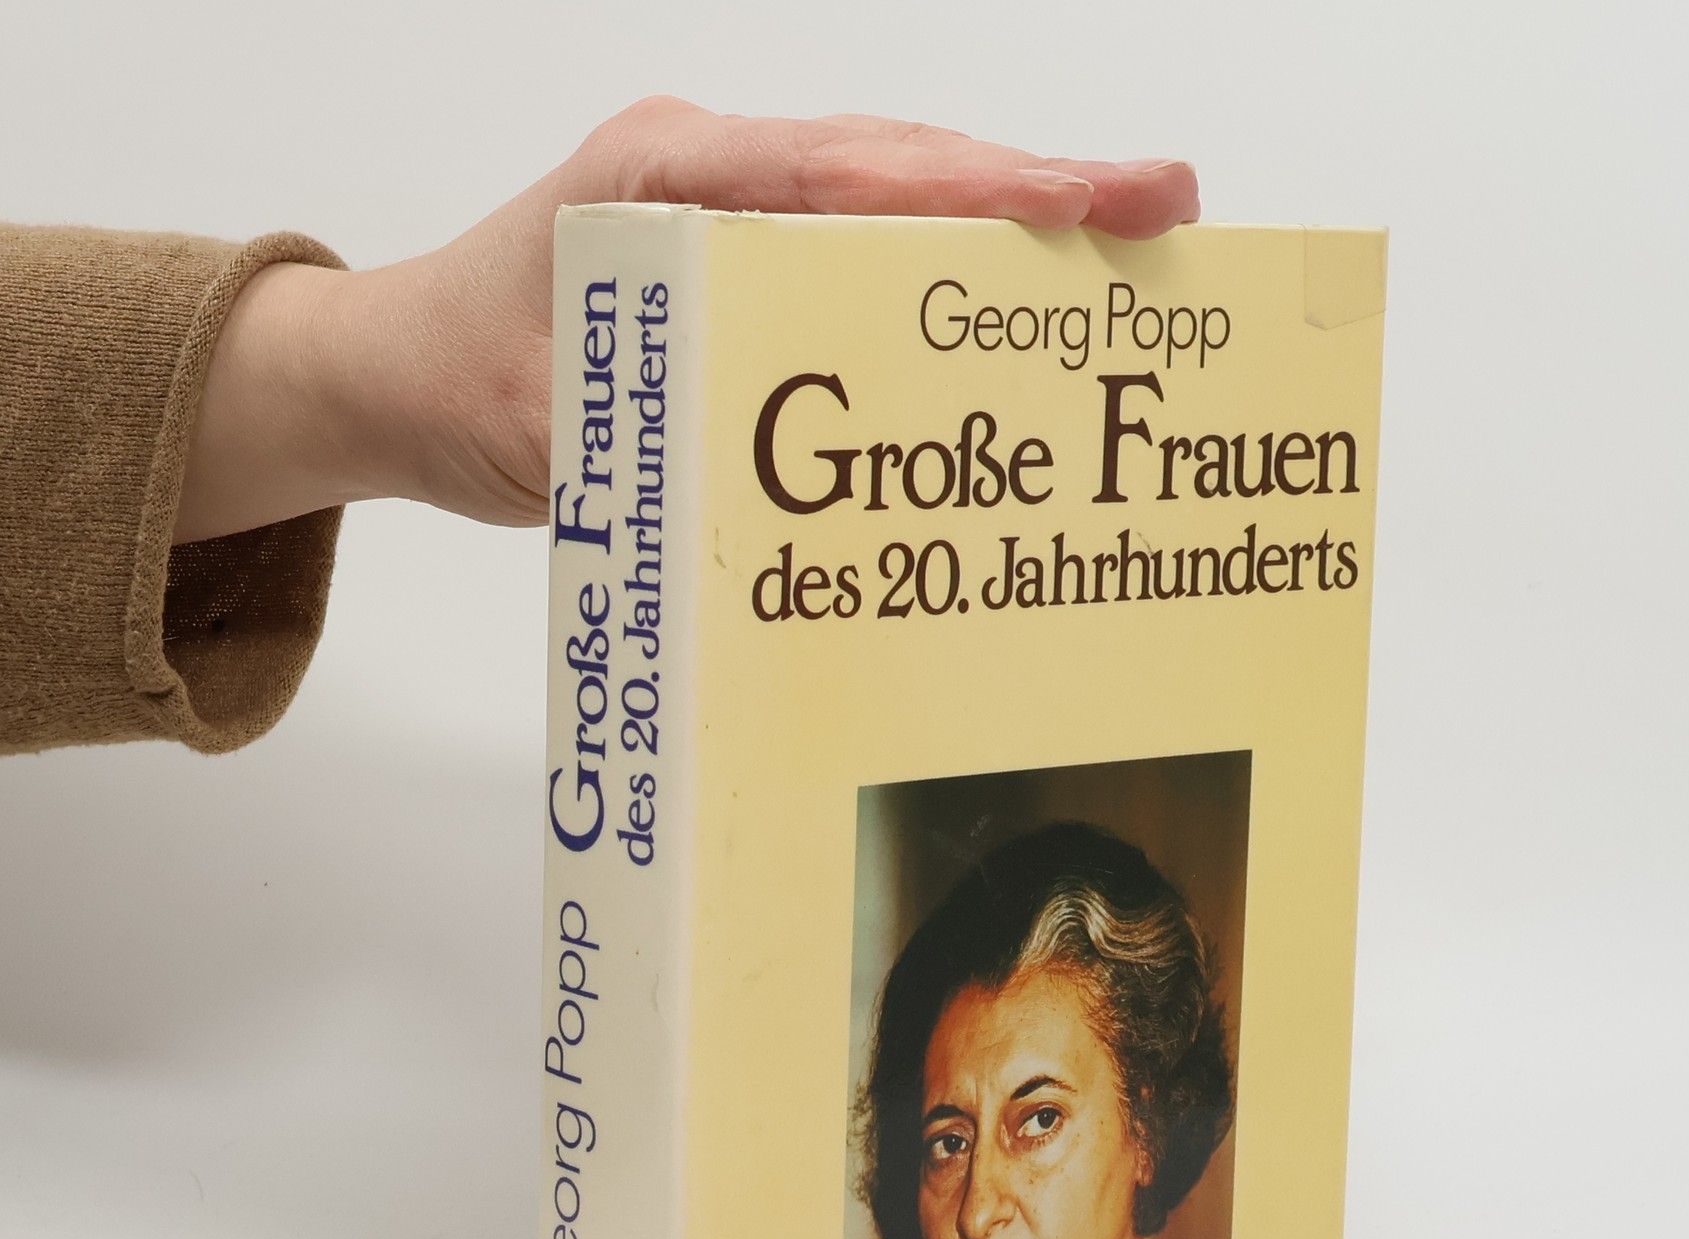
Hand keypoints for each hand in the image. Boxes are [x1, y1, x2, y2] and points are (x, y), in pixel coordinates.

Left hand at [174, 98, 1200, 543]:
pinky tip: (1009, 309)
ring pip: (888, 199)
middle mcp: (707, 171)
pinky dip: (938, 271)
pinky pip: (854, 250)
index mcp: (665, 178)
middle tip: (1167, 210)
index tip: (1109, 196)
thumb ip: (659, 448)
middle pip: (899, 166)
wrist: (391, 371)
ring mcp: (725, 206)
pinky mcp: (734, 255)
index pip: (856, 171)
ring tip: (1124, 251)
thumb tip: (790, 494)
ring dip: (1002, 225)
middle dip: (1038, 189)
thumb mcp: (544, 434)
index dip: (991, 186)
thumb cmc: (451, 383)